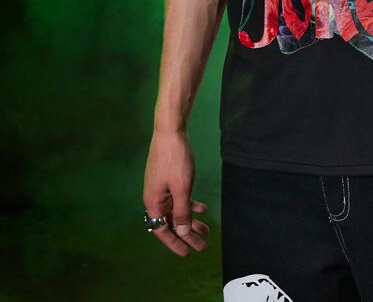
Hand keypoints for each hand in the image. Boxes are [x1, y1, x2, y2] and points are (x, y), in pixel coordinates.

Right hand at [143, 128, 209, 256]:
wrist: (170, 131)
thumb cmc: (175, 159)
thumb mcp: (181, 188)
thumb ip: (182, 212)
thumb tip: (182, 233)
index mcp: (153, 203)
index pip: (162, 231)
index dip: (175, 243)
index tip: (187, 253)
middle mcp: (155, 198)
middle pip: (172, 222)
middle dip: (188, 235)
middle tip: (202, 246)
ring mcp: (162, 188)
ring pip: (178, 210)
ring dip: (192, 220)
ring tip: (207, 230)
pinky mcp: (169, 179)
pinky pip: (180, 198)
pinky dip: (191, 204)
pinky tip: (203, 208)